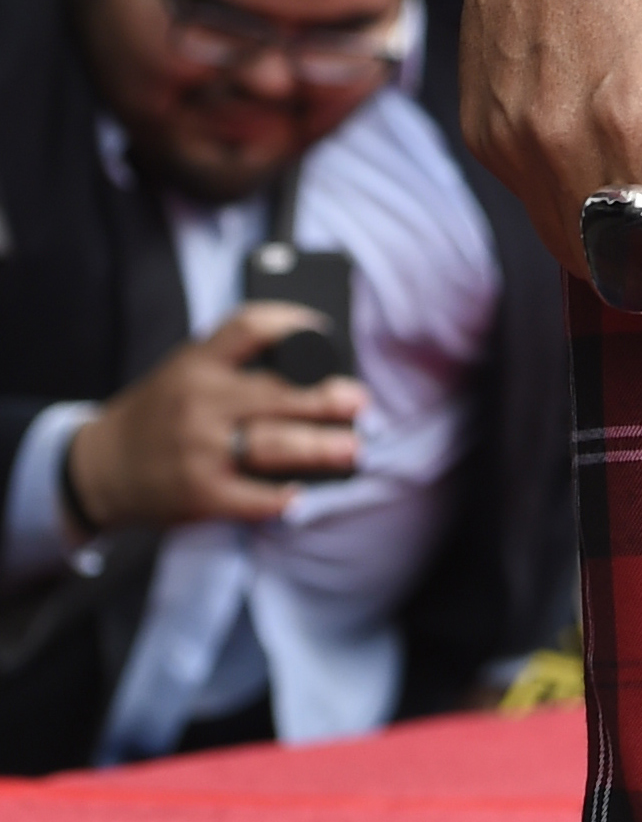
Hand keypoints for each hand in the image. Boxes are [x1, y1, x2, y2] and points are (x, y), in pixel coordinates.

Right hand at [64, 311, 365, 532]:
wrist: (101, 467)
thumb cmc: (159, 413)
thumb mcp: (186, 371)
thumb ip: (235, 364)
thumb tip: (312, 370)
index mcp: (198, 363)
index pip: (249, 327)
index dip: (292, 323)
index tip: (324, 330)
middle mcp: (200, 402)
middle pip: (275, 394)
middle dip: (325, 398)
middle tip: (360, 401)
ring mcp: (200, 451)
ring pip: (272, 445)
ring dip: (319, 448)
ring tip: (352, 448)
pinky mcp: (199, 494)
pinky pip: (249, 498)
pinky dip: (279, 499)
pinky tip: (301, 496)